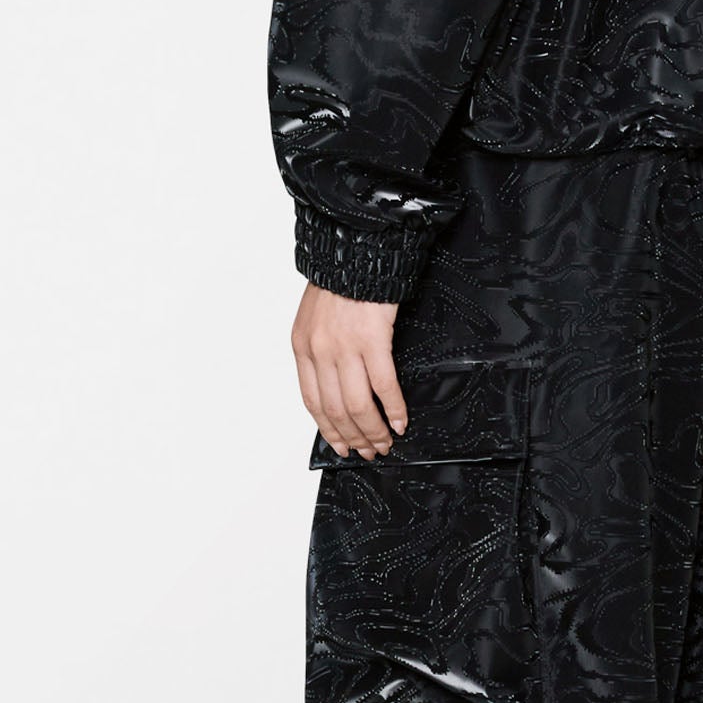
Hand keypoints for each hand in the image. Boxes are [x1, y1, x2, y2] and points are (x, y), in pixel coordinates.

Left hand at [292, 284, 407, 457]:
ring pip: (358, 405)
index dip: (328, 430)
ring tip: (385, 442)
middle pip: (336, 410)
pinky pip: (384, 386)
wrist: (356, 250)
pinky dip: (393, 409)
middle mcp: (320, 352)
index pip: (312, 402)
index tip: (341, 446)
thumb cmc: (340, 282)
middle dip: (354, 437)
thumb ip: (320, 351)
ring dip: (374, 430)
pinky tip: (400, 421)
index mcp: (302, 348)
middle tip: (369, 452)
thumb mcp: (315, 318)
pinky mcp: (372, 340)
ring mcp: (345, 348)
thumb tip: (336, 386)